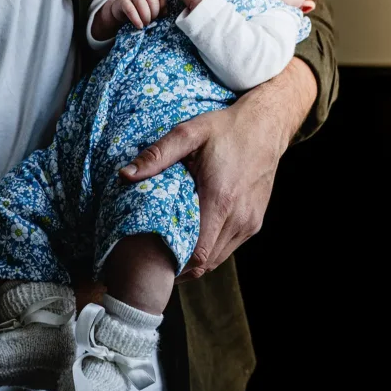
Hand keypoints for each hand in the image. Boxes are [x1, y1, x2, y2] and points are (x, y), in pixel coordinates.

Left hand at [119, 58, 317, 279]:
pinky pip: (229, 247)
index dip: (174, 263)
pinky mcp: (255, 222)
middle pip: (206, 263)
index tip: (152, 260)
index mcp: (220, 199)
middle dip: (180, 265)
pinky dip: (211, 249)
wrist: (266, 126)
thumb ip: (157, 155)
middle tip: (154, 258)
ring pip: (218, 259)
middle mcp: (239, 217)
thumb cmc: (226, 128)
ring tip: (170, 250)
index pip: (197, 254)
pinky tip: (194, 237)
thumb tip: (125, 175)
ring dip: (195, 260)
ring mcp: (250, 222)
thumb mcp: (189, 133)